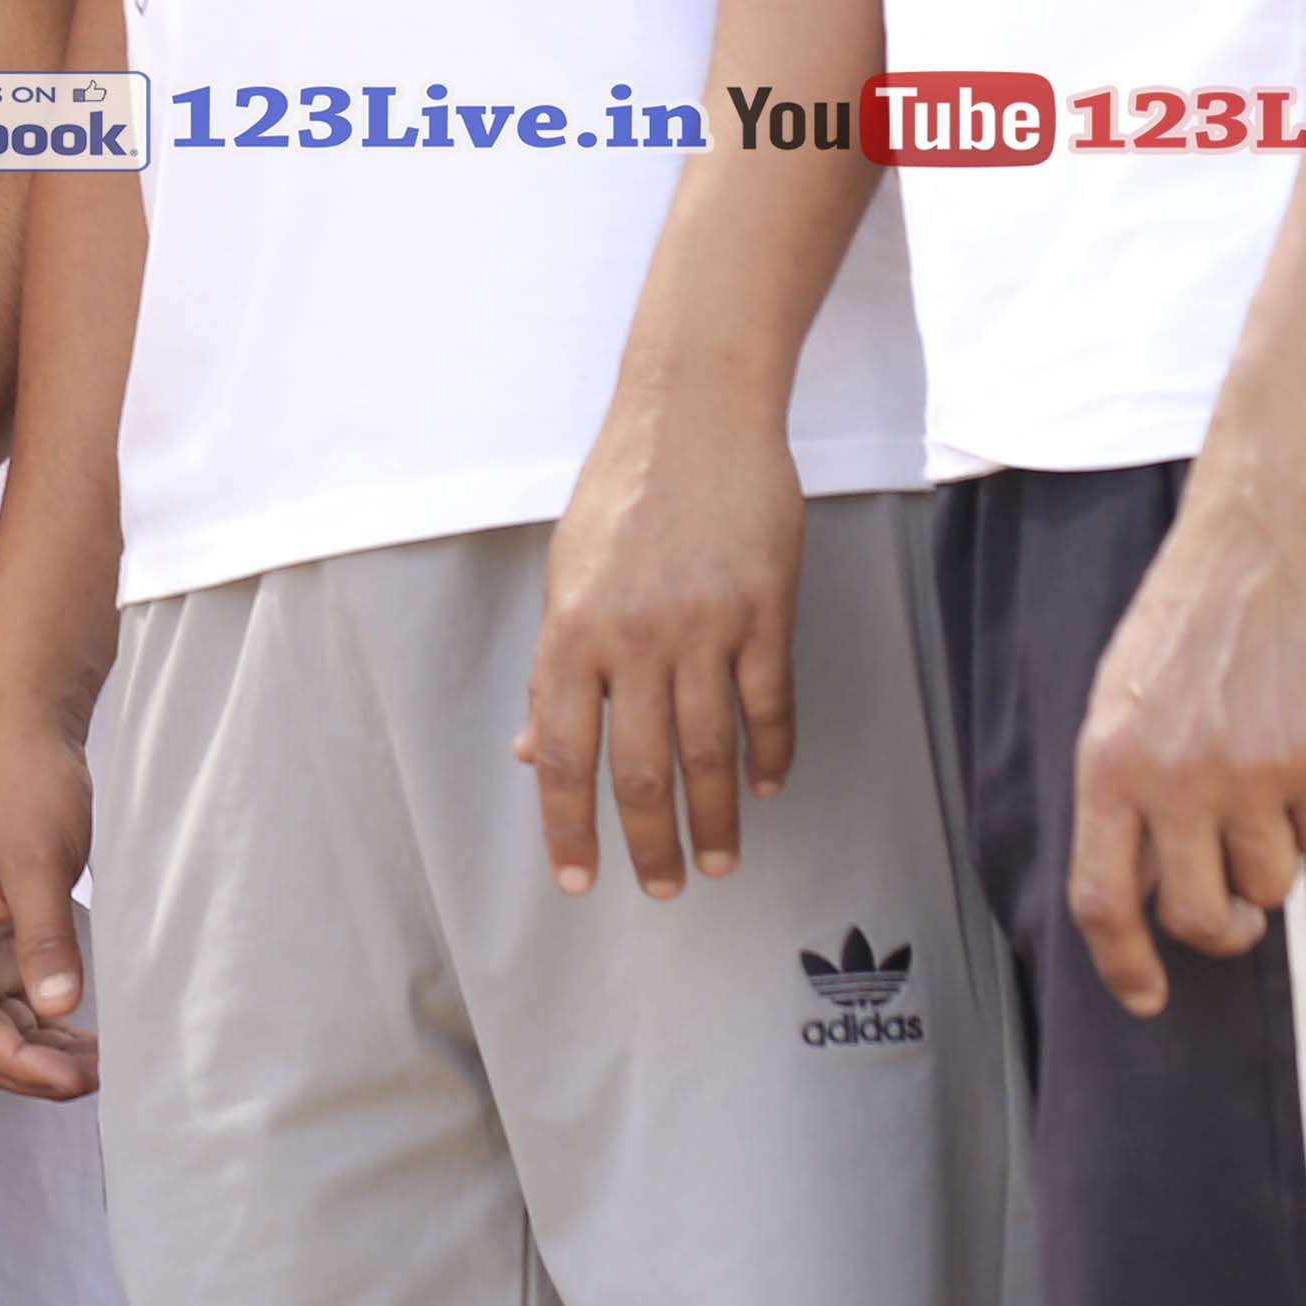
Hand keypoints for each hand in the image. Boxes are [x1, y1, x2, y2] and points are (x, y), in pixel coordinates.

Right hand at [0, 715, 100, 1097]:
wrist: (28, 741)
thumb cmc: (23, 791)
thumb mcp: (37, 866)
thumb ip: (45, 941)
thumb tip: (60, 1011)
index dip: (16, 1063)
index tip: (73, 1079)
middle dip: (31, 1069)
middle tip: (97, 1078)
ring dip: (43, 1055)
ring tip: (100, 1067)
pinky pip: (16, 1005)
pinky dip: (49, 1030)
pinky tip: (86, 1040)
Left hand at [520, 377, 804, 894]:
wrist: (693, 416)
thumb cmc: (620, 494)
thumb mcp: (565, 576)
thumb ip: (556, 670)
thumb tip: (534, 750)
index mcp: (571, 630)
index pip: (564, 753)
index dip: (567, 825)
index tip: (577, 880)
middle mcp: (633, 636)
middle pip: (639, 767)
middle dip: (649, 841)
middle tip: (665, 889)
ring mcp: (704, 625)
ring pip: (710, 748)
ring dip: (717, 815)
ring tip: (720, 860)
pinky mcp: (766, 609)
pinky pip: (770, 702)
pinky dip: (770, 752)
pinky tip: (767, 787)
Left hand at [1070, 476, 1305, 1015]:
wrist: (1262, 545)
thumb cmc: (1182, 622)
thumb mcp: (1119, 701)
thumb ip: (1124, 790)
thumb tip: (1139, 884)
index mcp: (1107, 764)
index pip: (1100, 897)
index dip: (1121, 962)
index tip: (1146, 998)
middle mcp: (1175, 778)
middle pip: (1197, 917)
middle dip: (1221, 933)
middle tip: (1236, 921)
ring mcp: (1252, 773)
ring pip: (1270, 883)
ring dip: (1271, 861)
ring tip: (1265, 791)